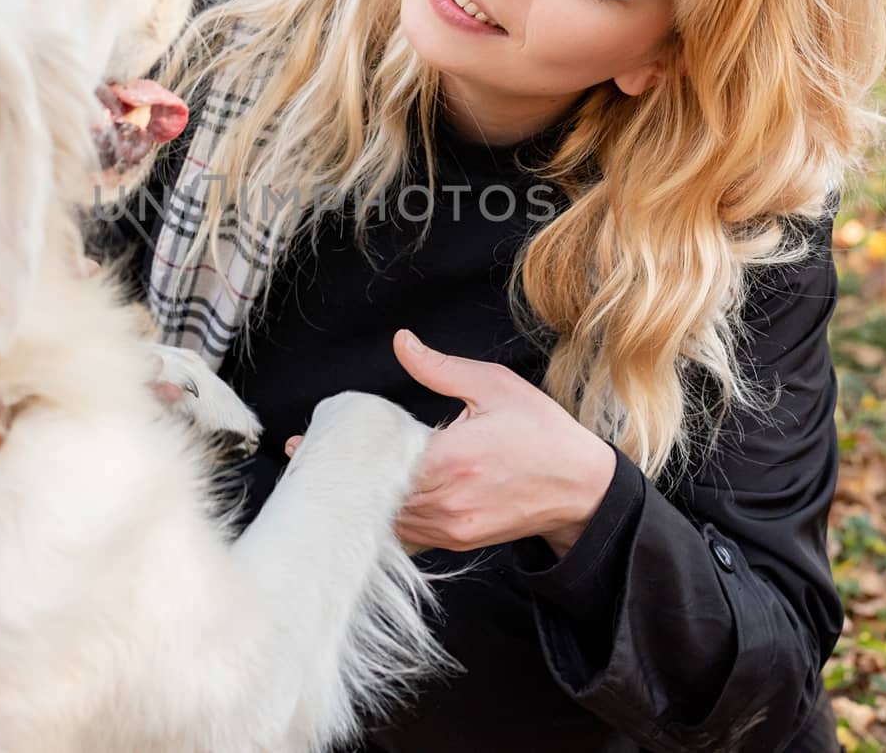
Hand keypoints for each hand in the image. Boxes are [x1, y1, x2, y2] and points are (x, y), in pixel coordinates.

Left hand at [287, 329, 614, 555]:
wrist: (581, 488)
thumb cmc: (541, 433)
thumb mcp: (495, 387)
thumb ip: (441, 369)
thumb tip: (403, 343)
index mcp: (452, 460)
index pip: (380, 460)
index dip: (342, 452)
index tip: (307, 442)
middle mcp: (447, 501)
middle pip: (374, 494)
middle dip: (341, 476)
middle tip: (304, 457)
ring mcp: (451, 528)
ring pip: (386, 520)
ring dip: (358, 500)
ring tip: (328, 477)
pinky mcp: (456, 542)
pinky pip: (407, 534)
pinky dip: (386, 518)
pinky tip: (367, 501)